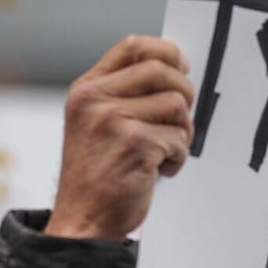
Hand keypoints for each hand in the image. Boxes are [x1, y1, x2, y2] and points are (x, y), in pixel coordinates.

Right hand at [45, 36, 196, 241]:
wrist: (83, 219)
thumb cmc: (97, 175)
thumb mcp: (95, 124)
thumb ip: (123, 97)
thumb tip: (175, 75)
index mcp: (87, 90)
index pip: (132, 47)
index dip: (166, 52)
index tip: (182, 67)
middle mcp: (96, 100)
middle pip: (161, 71)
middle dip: (184, 93)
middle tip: (182, 119)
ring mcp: (114, 121)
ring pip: (176, 106)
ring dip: (182, 132)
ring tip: (167, 152)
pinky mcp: (136, 145)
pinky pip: (179, 139)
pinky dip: (178, 158)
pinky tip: (161, 170)